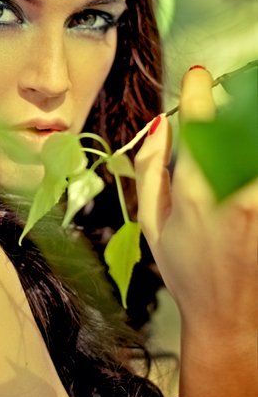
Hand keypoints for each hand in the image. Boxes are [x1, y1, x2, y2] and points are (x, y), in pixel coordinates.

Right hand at [135, 66, 257, 332]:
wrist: (232, 319)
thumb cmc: (187, 272)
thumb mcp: (153, 223)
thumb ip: (150, 168)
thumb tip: (158, 124)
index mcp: (196, 191)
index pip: (200, 120)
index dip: (198, 90)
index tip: (198, 78)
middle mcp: (237, 190)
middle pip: (243, 122)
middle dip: (236, 98)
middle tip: (231, 93)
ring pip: (253, 142)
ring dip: (246, 127)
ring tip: (235, 132)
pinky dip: (250, 154)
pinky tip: (241, 162)